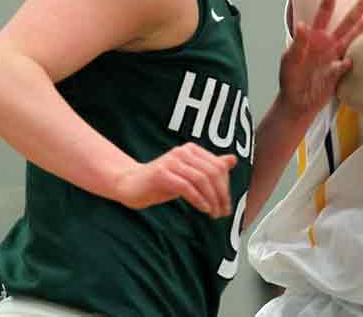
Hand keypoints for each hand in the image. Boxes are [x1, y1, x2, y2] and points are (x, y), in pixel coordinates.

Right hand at [113, 142, 237, 217]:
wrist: (129, 184)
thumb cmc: (161, 181)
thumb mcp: (189, 175)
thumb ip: (210, 167)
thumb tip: (233, 160)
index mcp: (192, 150)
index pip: (218, 166)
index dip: (226, 186)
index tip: (227, 204)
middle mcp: (183, 152)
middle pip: (212, 172)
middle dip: (222, 194)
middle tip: (224, 211)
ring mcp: (172, 161)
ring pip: (201, 179)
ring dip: (212, 199)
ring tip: (214, 213)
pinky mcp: (162, 174)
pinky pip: (187, 187)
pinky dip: (199, 199)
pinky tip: (203, 209)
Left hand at [279, 0, 362, 118]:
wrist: (296, 102)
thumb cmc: (289, 78)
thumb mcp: (289, 60)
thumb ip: (297, 44)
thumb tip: (303, 25)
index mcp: (313, 37)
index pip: (322, 13)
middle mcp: (327, 44)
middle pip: (344, 23)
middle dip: (356, 9)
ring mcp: (334, 57)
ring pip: (351, 40)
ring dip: (361, 30)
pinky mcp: (339, 72)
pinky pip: (345, 65)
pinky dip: (346, 64)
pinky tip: (347, 63)